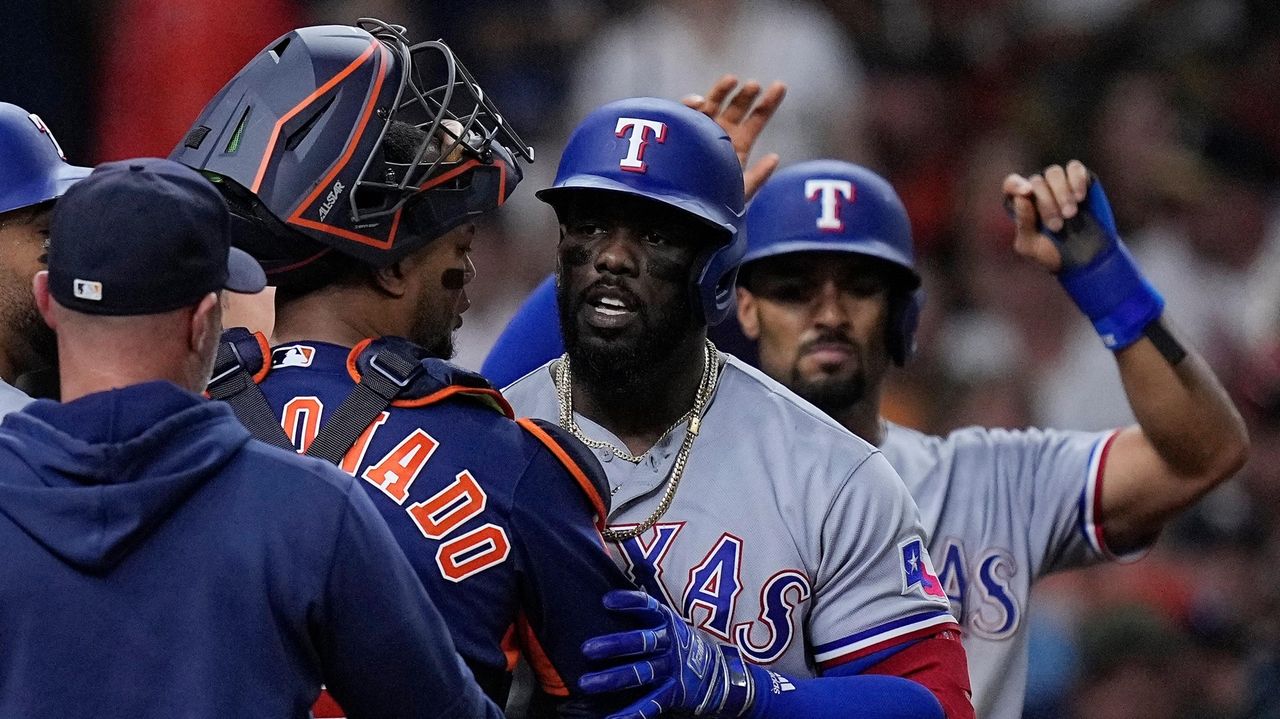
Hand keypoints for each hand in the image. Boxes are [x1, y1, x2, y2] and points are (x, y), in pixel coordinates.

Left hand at [579, 590, 754, 718]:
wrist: (720, 672)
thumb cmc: (679, 644)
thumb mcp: (667, 623)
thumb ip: (642, 613)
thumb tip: (605, 594)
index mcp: (666, 621)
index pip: (647, 606)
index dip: (628, 602)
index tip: (605, 601)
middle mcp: (669, 643)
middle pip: (641, 642)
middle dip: (613, 645)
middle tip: (586, 649)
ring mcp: (672, 668)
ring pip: (639, 673)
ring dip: (612, 679)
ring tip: (586, 684)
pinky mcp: (674, 692)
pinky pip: (650, 703)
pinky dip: (631, 713)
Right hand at [683, 75, 786, 200]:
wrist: (682, 210)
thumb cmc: (712, 204)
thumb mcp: (739, 192)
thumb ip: (758, 177)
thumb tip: (774, 158)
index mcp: (738, 145)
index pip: (756, 120)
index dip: (768, 103)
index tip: (780, 86)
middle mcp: (720, 134)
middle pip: (736, 108)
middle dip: (745, 95)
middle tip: (754, 86)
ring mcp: (699, 130)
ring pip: (712, 104)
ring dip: (721, 91)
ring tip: (732, 81)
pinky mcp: (680, 130)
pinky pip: (684, 113)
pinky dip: (691, 104)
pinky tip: (699, 103)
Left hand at [1002, 159, 1094, 272]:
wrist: (1084, 261)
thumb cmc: (1051, 253)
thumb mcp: (1030, 246)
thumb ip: (1023, 223)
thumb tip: (1021, 198)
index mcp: (1022, 204)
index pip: (1011, 184)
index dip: (1016, 185)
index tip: (1026, 193)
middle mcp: (1039, 190)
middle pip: (1036, 181)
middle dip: (1047, 203)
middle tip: (1057, 226)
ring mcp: (1060, 184)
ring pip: (1054, 173)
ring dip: (1062, 193)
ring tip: (1070, 214)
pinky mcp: (1081, 181)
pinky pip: (1075, 168)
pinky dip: (1076, 180)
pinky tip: (1080, 198)